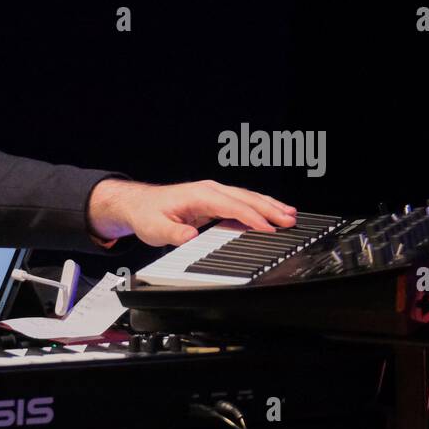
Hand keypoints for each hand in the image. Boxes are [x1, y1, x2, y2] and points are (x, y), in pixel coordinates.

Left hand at [87, 178, 297, 246]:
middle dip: (269, 209)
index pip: (232, 206)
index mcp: (200, 195)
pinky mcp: (214, 200)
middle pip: (246, 198)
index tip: (268, 228)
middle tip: (290, 220)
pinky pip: (241, 202)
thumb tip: (191, 238)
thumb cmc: (147, 214)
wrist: (139, 204)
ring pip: (247, 198)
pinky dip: (258, 207)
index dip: (251, 218)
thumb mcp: (156, 228)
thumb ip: (174, 234)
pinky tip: (271, 213)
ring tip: (290, 214)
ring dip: (269, 206)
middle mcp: (210, 190)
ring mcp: (213, 194)